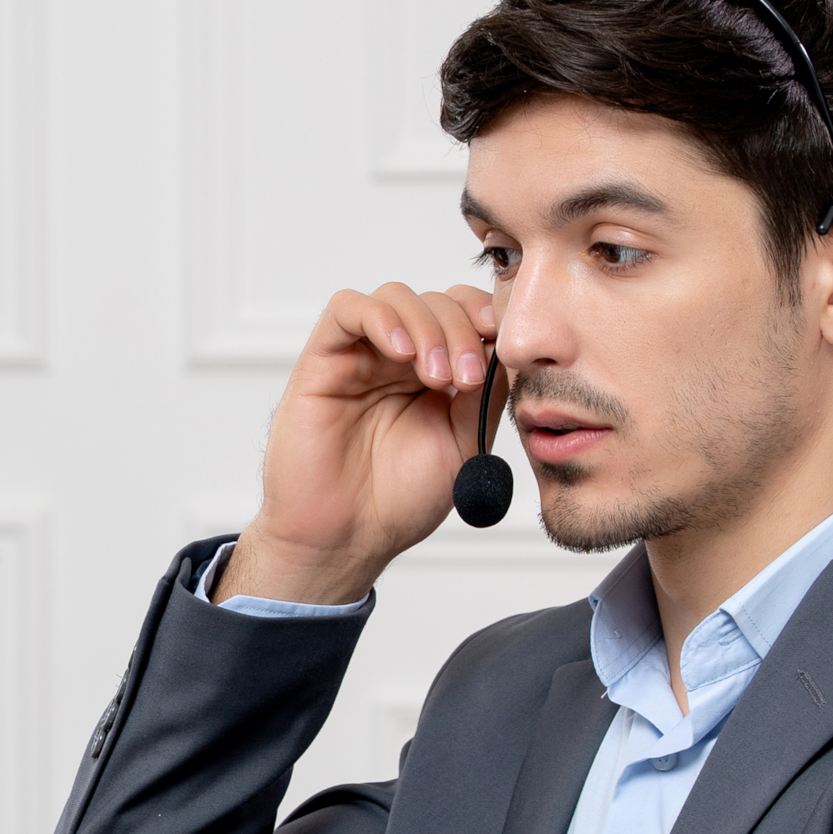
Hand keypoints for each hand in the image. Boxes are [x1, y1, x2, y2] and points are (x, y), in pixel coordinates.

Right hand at [222, 281, 502, 605]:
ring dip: (428, 326)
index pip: (467, 315)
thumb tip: (509, 349)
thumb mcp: (466, 443)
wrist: (348, 537)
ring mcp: (362, 355)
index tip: (507, 346)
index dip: (488, 318)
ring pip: (397, 296)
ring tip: (436, 376)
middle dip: (462, 330)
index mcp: (436, 373)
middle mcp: (399, 358)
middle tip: (467, 377)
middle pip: (437, 300)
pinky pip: (347, 309)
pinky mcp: (323, 358)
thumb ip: (487, 394)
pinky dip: (380, 318)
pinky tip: (401, 352)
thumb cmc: (398, 500)